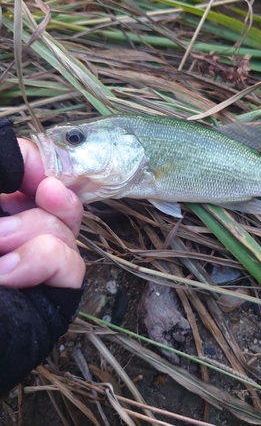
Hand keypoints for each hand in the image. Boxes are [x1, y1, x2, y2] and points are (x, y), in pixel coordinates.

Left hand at [0, 139, 84, 288]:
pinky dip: (39, 260)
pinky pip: (69, 260)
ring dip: (25, 234)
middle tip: (1, 228)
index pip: (30, 169)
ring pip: (63, 224)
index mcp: (0, 209)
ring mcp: (41, 258)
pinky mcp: (56, 287)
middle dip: (33, 201)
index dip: (33, 162)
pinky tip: (7, 275)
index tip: (26, 171)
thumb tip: (15, 157)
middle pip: (56, 194)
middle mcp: (20, 228)